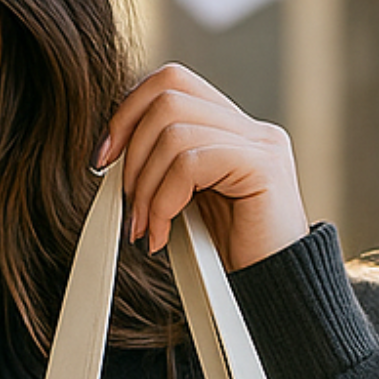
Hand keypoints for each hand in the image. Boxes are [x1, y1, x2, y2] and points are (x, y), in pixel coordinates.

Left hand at [96, 63, 307, 272]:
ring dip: (145, 186)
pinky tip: (161, 235)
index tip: (105, 160)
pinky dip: (163, 201)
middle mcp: (251, 128)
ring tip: (145, 228)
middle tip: (127, 205)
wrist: (273, 297)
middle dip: (132, 153)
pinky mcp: (263, 168)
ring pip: (174, 130)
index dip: (128, 112)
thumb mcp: (187, 203)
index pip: (171, 82)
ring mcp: (262, 144)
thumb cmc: (228, 258)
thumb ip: (163, 170)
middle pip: (168, 96)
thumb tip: (111, 155)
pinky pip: (191, 163)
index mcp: (232, 130)